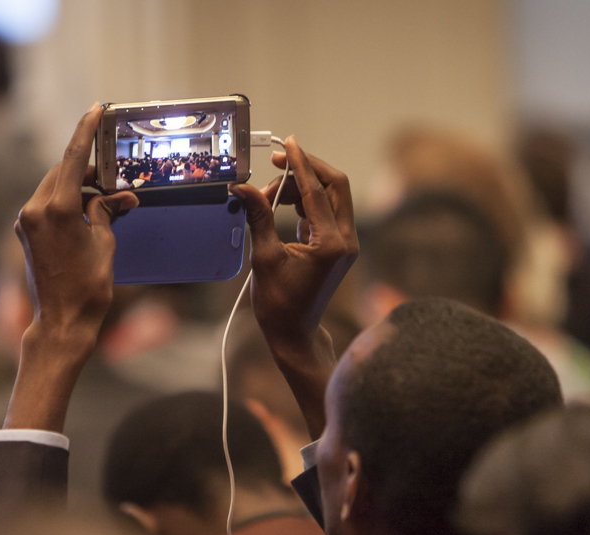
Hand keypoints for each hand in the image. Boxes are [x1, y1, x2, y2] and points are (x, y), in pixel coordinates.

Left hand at [15, 103, 137, 348]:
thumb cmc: (87, 289)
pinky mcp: (26, 233)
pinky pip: (47, 206)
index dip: (85, 131)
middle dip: (87, 171)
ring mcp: (26, 222)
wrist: (61, 323)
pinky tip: (88, 216)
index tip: (95, 111)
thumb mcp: (105, 244)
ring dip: (78, 189)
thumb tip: (119, 197)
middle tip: (113, 175)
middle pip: (62, 173)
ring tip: (105, 202)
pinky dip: (68, 204)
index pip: (71, 158)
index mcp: (56, 209)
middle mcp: (35, 210)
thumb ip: (107, 213)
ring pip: (54, 189)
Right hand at [231, 137, 358, 438]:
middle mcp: (346, 240)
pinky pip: (326, 211)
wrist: (294, 333)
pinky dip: (305, 202)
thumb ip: (258, 217)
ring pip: (332, 197)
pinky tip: (280, 203)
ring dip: (302, 187)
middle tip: (278, 162)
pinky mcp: (338, 247)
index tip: (288, 144)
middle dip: (308, 169)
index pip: (318, 191)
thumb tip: (243, 188)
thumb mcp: (265, 258)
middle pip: (336, 186)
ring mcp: (345, 243)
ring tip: (268, 195)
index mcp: (332, 244)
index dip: (301, 164)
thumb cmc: (279, 304)